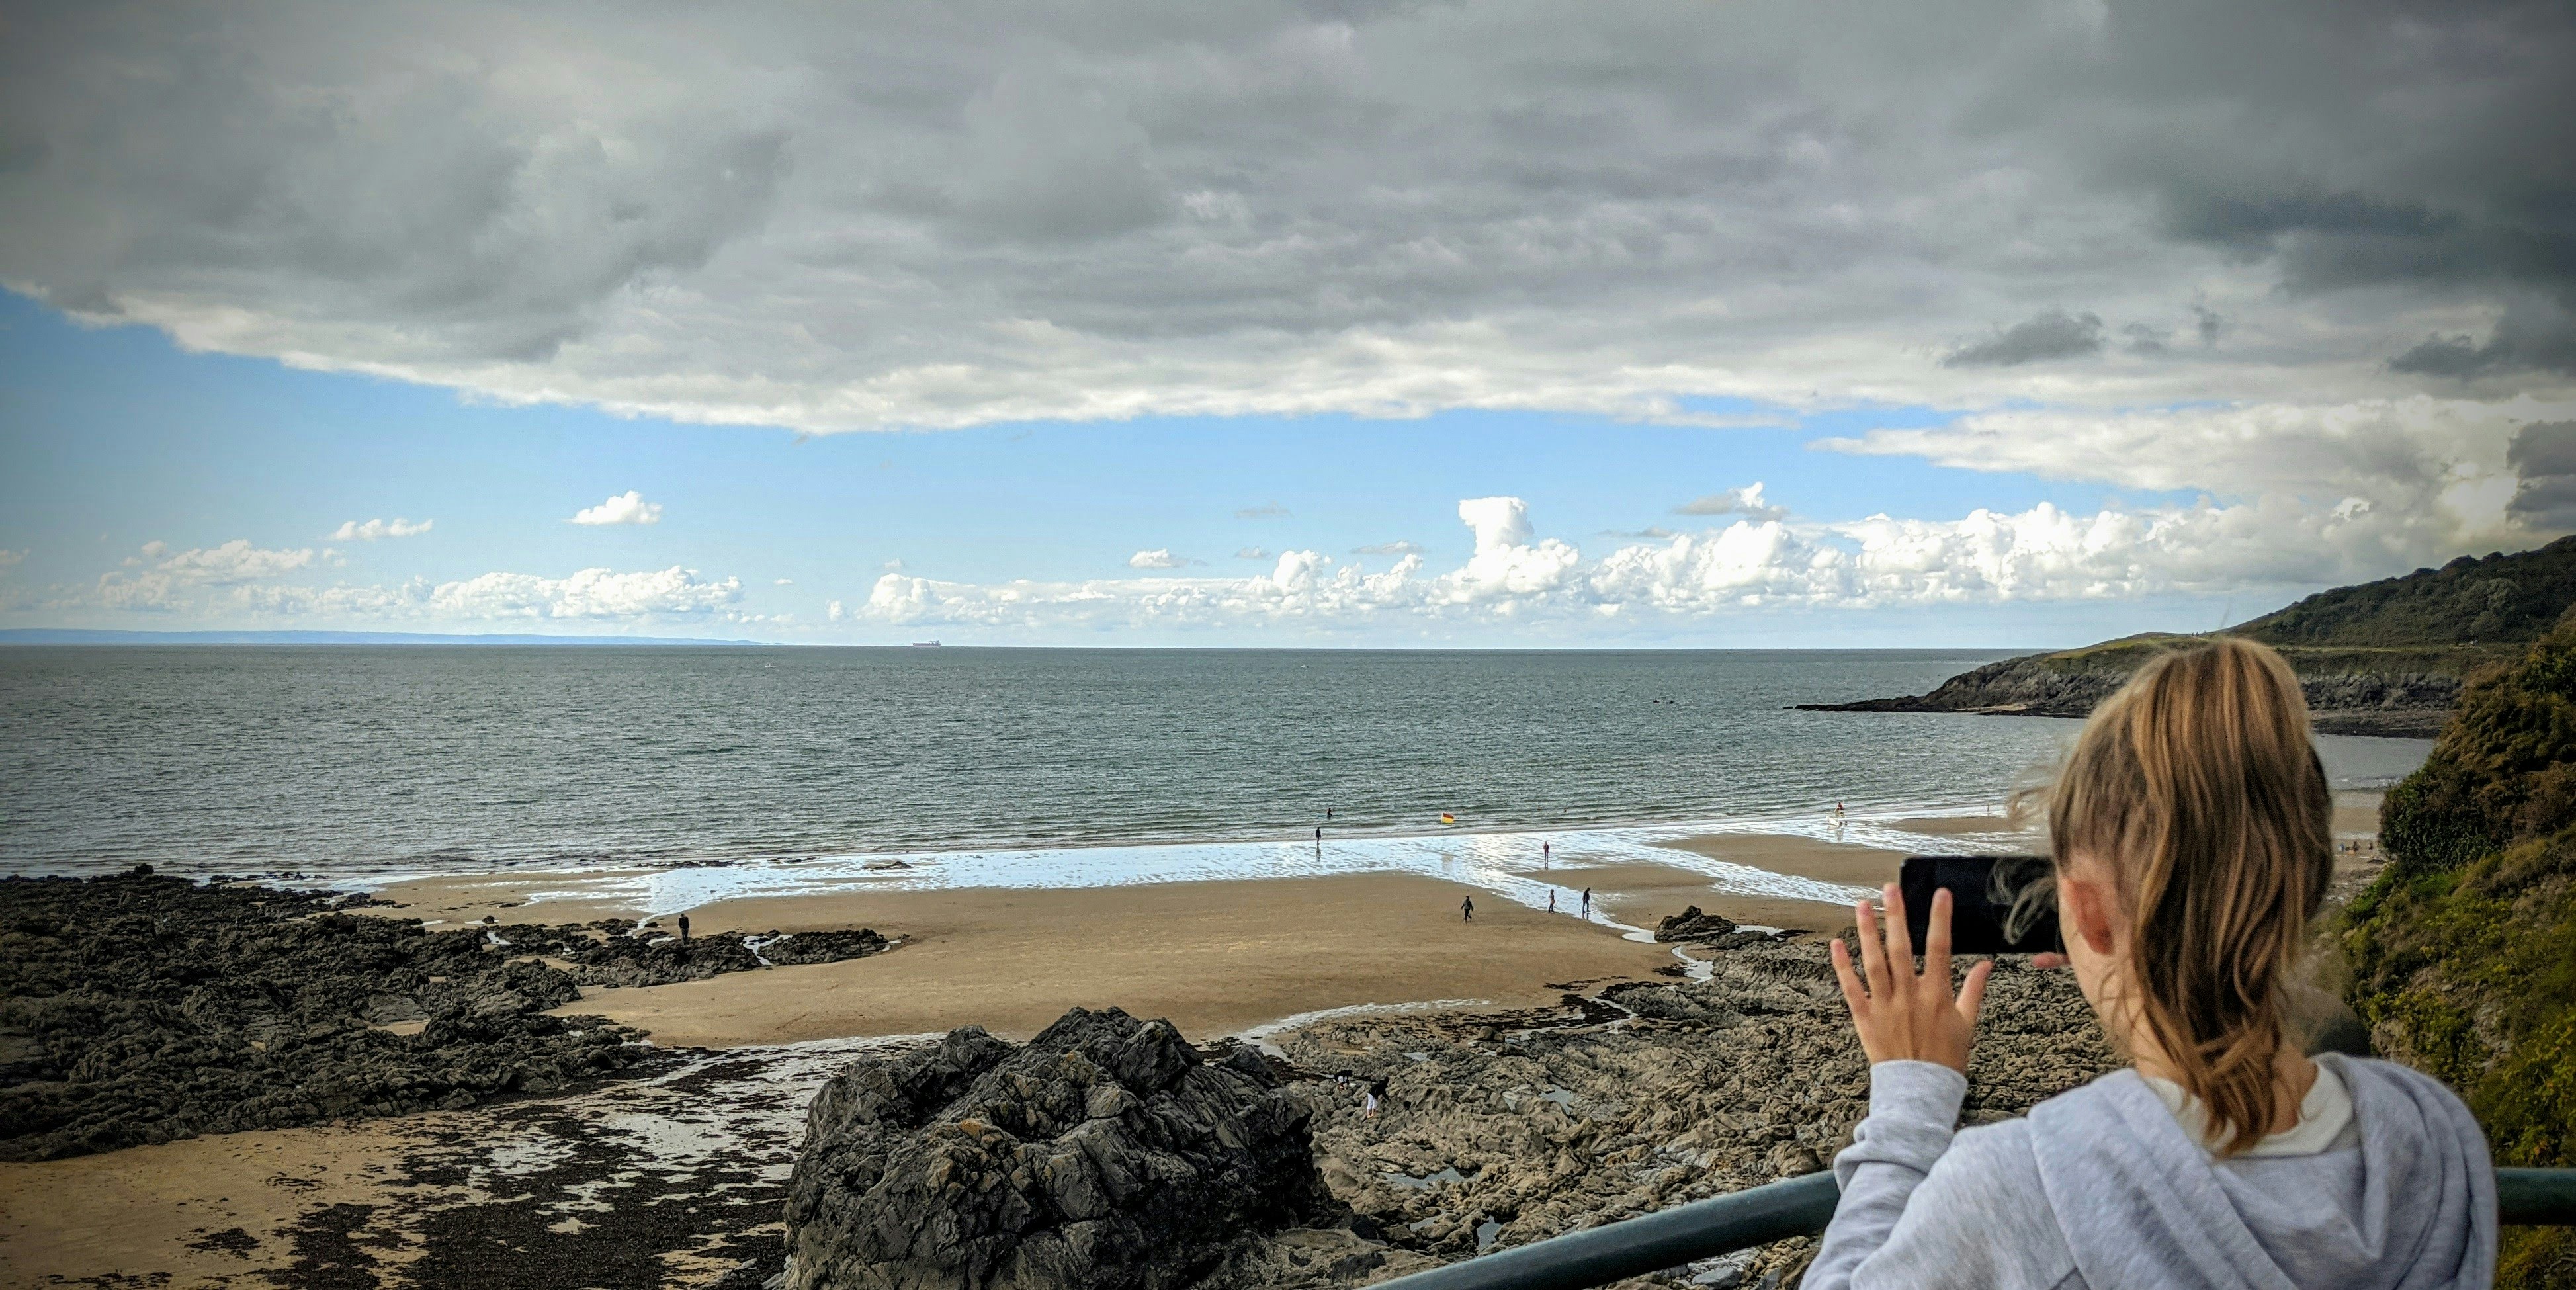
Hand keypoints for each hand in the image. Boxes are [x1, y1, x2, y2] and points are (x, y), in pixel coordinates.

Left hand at [1829, 883, 1992, 1071]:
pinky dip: (1842, 966)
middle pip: (1901, 948)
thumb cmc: (1946, 1059)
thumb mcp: (1967, 1024)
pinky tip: (1837, 944)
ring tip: (1863, 906)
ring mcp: (1884, 1006)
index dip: (1940, 919)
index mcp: (1936, 995)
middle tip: (1891, 889)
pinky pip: (1851, 988)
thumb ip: (1974, 991)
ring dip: (1867, 932)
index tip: (1940, 894)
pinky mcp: (1864, 1018)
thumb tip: (1986, 965)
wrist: (1921, 1092)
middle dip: (1897, 915)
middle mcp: (1909, 996)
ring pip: (1873, 962)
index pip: (1941, 948)